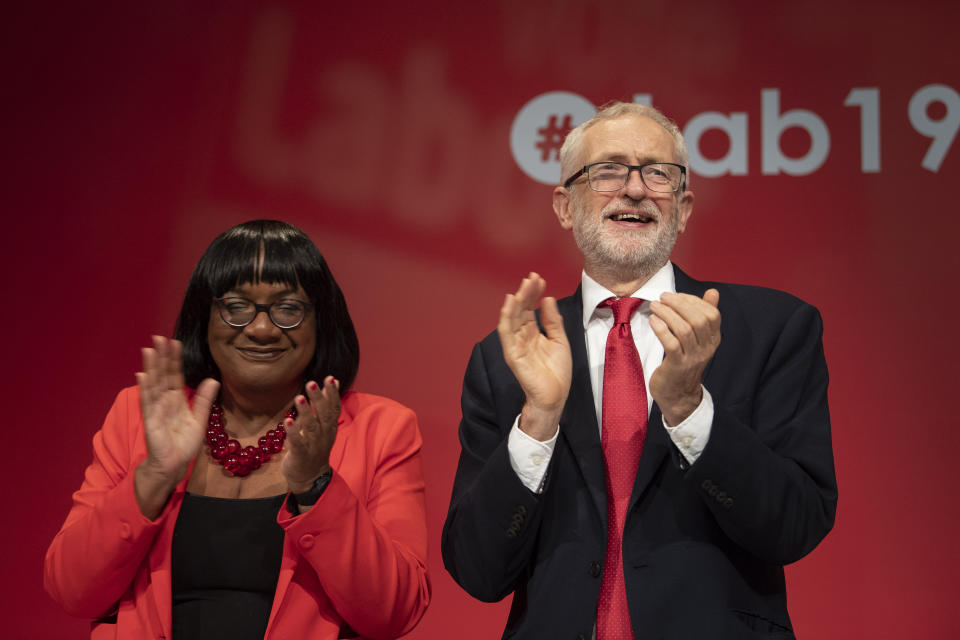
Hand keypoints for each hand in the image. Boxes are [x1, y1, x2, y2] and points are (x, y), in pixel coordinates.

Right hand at [135, 336, 218, 516]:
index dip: (174, 360)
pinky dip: (145, 389)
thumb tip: (213, 379)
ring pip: (154, 385)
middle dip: (161, 357)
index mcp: (176, 400)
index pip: (175, 375)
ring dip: (151, 367)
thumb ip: (205, 399)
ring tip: (149, 350)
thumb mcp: (199, 418)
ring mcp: (156, 410)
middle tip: (159, 337)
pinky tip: (142, 375)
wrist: (174, 464)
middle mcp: (164, 401)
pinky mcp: (152, 421)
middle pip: (162, 375)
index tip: (174, 342)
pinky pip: (148, 403)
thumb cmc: (183, 443)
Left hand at [282, 376, 339, 493]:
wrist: (310, 478)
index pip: (333, 408)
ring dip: (306, 412)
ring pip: (311, 427)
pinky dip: (293, 432)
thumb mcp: (322, 426)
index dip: (332, 394)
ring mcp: (313, 445)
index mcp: (329, 427)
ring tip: (299, 398)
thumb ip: (325, 405)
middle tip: (311, 383)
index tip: (329, 379)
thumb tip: (334, 382)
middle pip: (323, 415)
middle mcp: (324, 435)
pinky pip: (297, 443)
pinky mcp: (300, 455)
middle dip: (318, 399)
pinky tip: (287, 421)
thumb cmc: (314, 447)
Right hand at [497, 273, 571, 440]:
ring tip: (523, 286)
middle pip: (520, 310)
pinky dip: (506, 317)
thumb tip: (547, 298)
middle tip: (532, 277)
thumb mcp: (559, 340)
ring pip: (512, 318)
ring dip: (516, 301)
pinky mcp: (512, 354)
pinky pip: (506, 333)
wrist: (555, 397)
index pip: (530, 308)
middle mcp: (522, 336)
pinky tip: (510, 303)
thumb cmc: (556, 373)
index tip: (539, 279)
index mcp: (532, 333)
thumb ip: (553, 321)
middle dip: (525, 292)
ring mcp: (515, 345)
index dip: (534, 293)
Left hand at [648, 289, 720, 425]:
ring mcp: (693, 358)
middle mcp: (706, 348)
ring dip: (667, 314)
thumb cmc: (684, 361)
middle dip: (679, 304)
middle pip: (698, 320)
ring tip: (655, 306)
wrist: (678, 394)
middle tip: (663, 297)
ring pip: (684, 330)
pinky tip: (653, 321)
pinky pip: (671, 344)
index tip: (676, 295)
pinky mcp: (677, 365)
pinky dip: (661, 329)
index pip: (711, 314)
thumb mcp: (698, 339)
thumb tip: (713, 292)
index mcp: (713, 339)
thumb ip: (704, 315)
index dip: (694, 301)